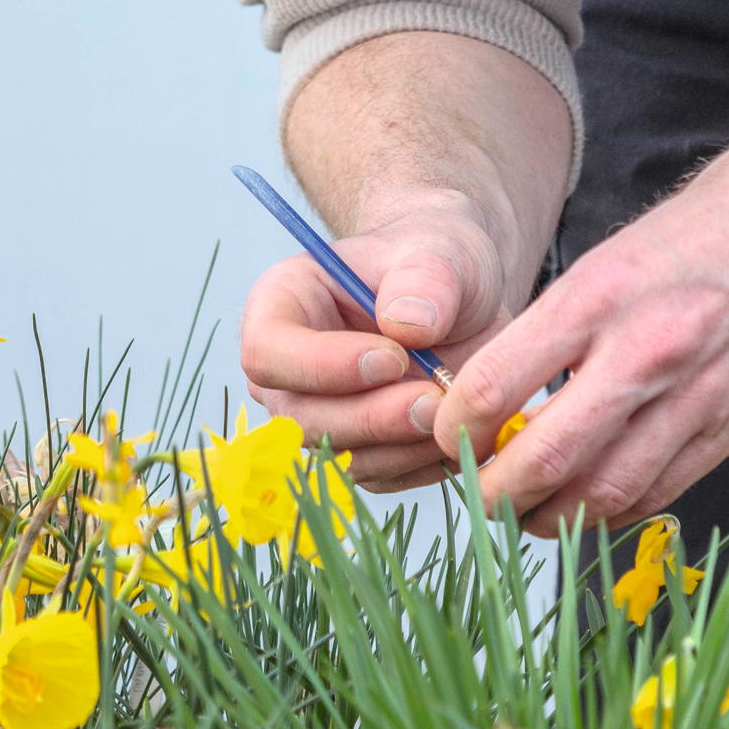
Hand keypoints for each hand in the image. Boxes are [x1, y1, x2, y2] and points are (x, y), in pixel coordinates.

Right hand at [238, 189, 517, 490]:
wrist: (461, 296)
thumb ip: (424, 280)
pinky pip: (382, 477)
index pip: (267, 351)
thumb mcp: (439, 251)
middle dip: (370, 418)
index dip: (322, 366)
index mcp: (281, 304)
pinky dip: (422, 463)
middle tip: (433, 401)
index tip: (393, 358)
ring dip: (401, 446)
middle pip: (300, 418)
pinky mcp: (360, 449)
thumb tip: (407, 327)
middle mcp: (288, 370)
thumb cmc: (435, 261)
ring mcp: (320, 415)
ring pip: (341, 457)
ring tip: (455, 412)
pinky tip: (458, 431)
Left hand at [430, 65, 728, 535]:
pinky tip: (600, 505)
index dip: (457, 425)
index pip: (498, 382)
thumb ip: (582, 310)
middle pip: (546, 457)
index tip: (446, 432)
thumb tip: (524, 370)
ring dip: (556, 517)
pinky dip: (622, 509)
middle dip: (496, 493)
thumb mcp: (635, 238)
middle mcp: (648, 347)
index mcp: (605, 288)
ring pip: (607, 491)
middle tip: (476, 496)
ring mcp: (701, 392)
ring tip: (530, 516)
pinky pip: (667, 487)